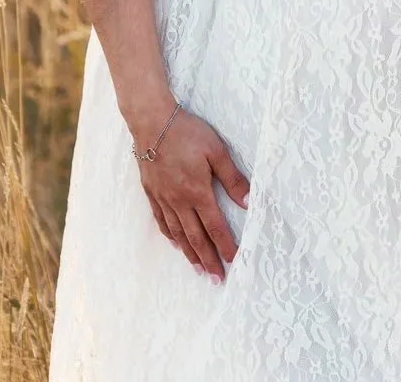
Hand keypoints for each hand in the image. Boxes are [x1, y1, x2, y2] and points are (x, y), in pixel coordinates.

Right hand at [135, 105, 250, 281]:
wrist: (152, 122)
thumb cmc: (187, 132)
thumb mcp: (216, 150)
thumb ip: (232, 178)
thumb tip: (249, 202)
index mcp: (197, 192)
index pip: (215, 226)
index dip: (225, 245)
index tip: (234, 260)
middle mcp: (179, 201)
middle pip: (196, 237)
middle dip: (208, 259)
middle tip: (217, 279)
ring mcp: (163, 198)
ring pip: (178, 233)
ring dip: (190, 253)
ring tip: (199, 269)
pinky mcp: (152, 192)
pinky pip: (162, 221)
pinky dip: (171, 236)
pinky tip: (176, 243)